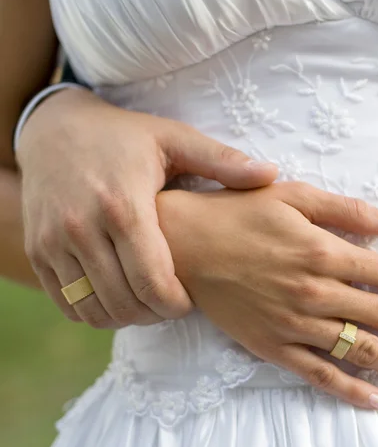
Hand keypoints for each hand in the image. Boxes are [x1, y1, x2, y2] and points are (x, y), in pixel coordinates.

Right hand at [17, 88, 277, 328]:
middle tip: (173, 303)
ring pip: (93, 310)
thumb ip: (222, 161)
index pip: (153, 282)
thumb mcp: (174, 138)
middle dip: (155, 314)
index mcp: (123, 205)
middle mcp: (81, 227)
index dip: (176, 304)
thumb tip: (272, 174)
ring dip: (126, 316)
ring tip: (148, 302)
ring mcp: (52, 242)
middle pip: (125, 303)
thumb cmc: (123, 136)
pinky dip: (94, 310)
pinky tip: (118, 295)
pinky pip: (67, 303)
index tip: (189, 300)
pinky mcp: (36, 251)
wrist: (53, 130)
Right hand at [157, 183, 377, 409]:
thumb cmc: (237, 214)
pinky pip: (318, 374)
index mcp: (322, 251)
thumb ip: (348, 210)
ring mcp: (293, 324)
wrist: (182, 247)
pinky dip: (350, 390)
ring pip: (358, 350)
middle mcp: (314, 292)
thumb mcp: (293, 196)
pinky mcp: (272, 347)